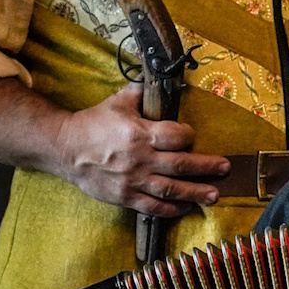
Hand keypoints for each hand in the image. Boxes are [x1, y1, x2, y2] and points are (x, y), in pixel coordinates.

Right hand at [54, 84, 228, 216]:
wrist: (63, 148)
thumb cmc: (92, 123)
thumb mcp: (118, 101)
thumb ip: (142, 92)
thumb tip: (161, 78)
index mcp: (140, 133)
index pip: (177, 136)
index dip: (189, 135)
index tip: (192, 135)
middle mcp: (140, 159)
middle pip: (181, 165)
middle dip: (207, 167)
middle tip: (225, 168)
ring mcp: (132, 181)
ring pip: (171, 190)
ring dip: (196, 192)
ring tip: (214, 195)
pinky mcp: (124, 197)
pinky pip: (152, 207)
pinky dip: (171, 210)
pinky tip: (186, 208)